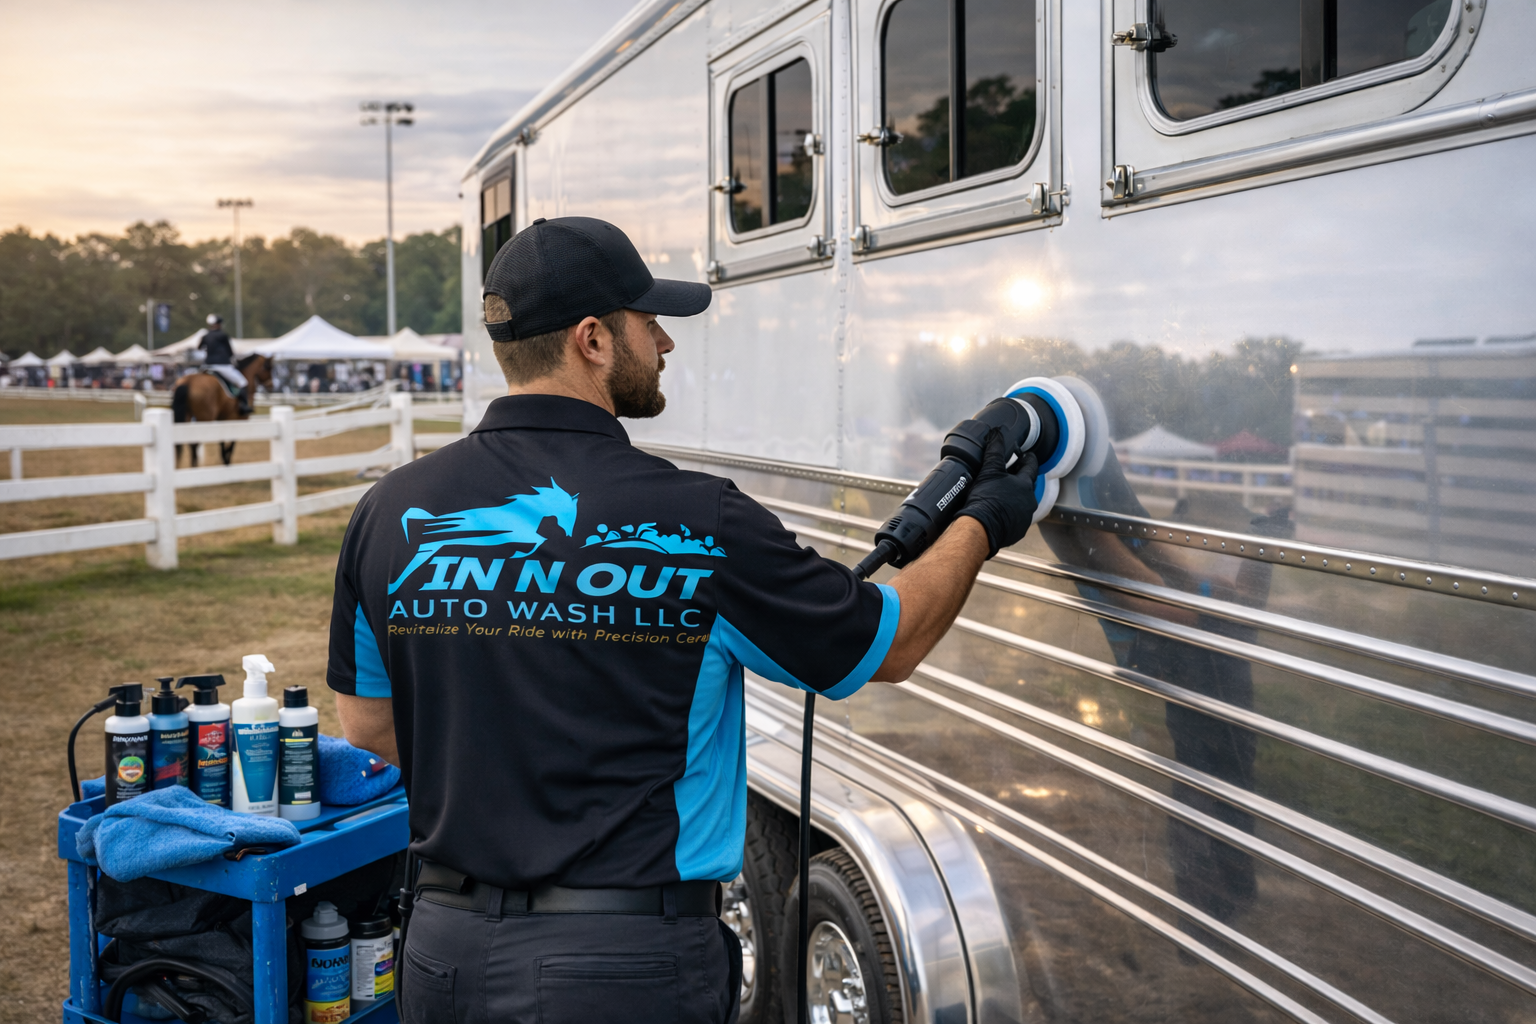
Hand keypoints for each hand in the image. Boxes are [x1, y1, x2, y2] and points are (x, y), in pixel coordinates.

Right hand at [955, 429, 1038, 556]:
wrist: (980, 528)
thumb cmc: (985, 499)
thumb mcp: (989, 470)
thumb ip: (995, 450)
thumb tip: (997, 432)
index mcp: (1025, 485)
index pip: (1031, 467)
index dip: (1028, 459)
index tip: (1026, 455)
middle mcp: (1029, 502)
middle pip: (1026, 486)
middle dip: (1019, 479)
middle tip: (1008, 473)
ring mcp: (1024, 518)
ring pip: (1021, 503)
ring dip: (1014, 497)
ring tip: (1000, 494)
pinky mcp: (1017, 531)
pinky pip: (1015, 519)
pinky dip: (1008, 513)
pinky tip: (997, 511)